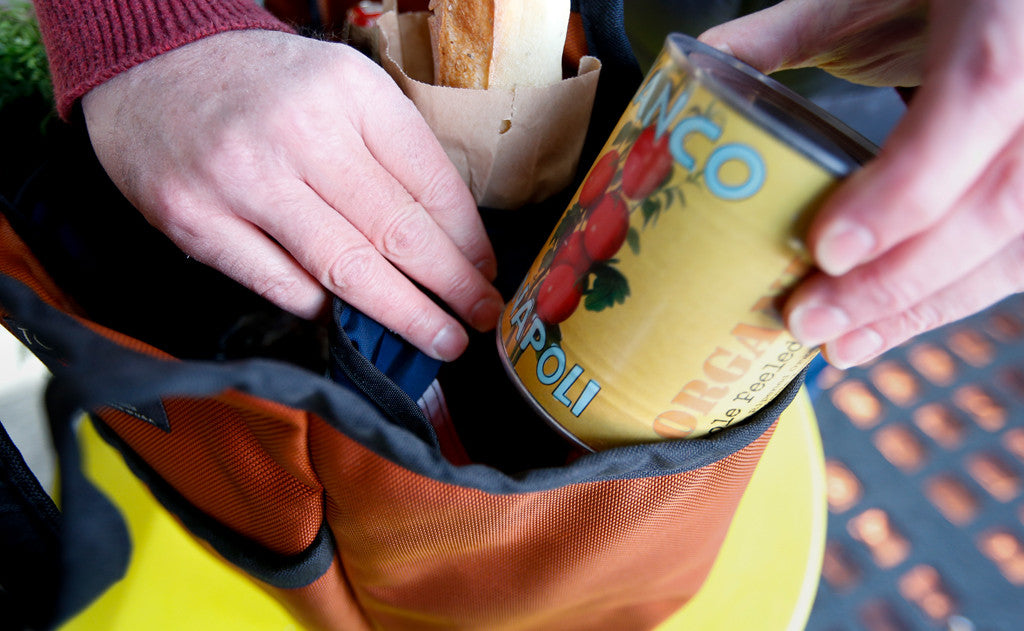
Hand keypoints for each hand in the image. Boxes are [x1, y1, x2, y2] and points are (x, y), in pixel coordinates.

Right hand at [82, 30, 501, 360]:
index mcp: (349, 90)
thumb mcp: (341, 86)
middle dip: (453, 286)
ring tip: (441, 337)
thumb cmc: (261, 85)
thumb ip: (390, 148)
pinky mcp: (196, 220)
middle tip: (482, 317)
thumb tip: (450, 235)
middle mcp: (299, 131)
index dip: (469, 239)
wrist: (150, 65)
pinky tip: (351, 317)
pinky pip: (280, 285)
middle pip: (396, 230)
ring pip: (345, 268)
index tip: (488, 272)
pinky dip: (323, 308)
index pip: (430, 181)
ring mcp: (242, 179)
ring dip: (403, 313)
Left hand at [700, 0, 1023, 367]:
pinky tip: (892, 324)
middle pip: (1001, 198)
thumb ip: (781, 32)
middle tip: (812, 320)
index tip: (827, 249)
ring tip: (843, 343)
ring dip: (924, 304)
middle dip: (900, 278)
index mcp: (1004, 7)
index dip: (909, 185)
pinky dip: (953, 296)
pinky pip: (1023, 251)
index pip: (980, 94)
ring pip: (1018, 239)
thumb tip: (693, 74)